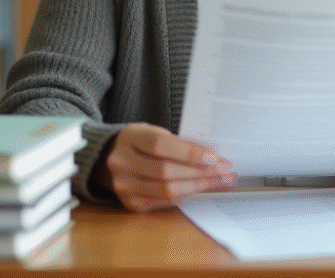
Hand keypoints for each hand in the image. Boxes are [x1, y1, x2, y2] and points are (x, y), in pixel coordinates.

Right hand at [95, 123, 237, 211]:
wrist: (109, 159)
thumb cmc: (140, 142)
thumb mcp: (153, 132)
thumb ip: (176, 142)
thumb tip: (211, 156)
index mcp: (129, 137)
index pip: (160, 145)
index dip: (188, 152)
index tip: (214, 157)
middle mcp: (121, 163)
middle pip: (165, 171)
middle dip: (200, 172)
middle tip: (225, 170)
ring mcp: (124, 186)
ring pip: (167, 190)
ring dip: (198, 186)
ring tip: (220, 180)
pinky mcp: (130, 203)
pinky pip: (164, 201)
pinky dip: (187, 194)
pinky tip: (202, 187)